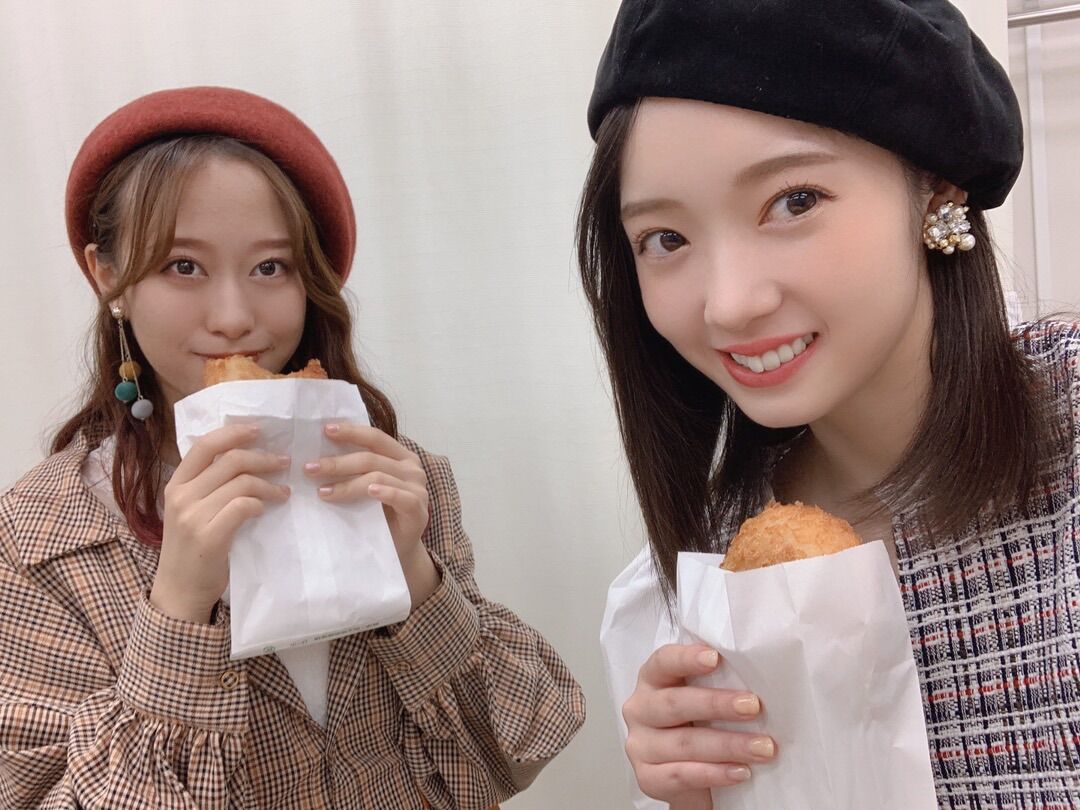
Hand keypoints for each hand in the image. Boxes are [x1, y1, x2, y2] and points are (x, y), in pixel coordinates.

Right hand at [152, 424, 290, 623]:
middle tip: (284, 462)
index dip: (234, 433)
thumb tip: (244, 457)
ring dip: (269, 484)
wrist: (178, 591)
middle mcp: (181, 496)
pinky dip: (259, 503)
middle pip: (230, 460)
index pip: (204, 445)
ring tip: (283, 491)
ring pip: (241, 482)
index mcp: (176, 485)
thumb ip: (208, 486)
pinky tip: (265, 509)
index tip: (259, 430)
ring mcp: (193, 516)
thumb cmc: (191, 549)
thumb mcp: (190, 510)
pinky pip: (243, 506)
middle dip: (263, 458)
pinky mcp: (209, 536)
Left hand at [303, 423, 438, 608]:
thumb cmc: (379, 515)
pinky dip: (385, 492)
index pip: (375, 437)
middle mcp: (412, 468)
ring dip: (347, 483)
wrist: (397, 549)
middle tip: (310, 469)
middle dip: (337, 462)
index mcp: (401, 456)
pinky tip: (369, 492)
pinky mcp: (418, 509)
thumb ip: (356, 470)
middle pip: (371, 458)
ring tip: (322, 492)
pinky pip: (400, 497)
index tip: (325, 431)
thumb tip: (318, 455)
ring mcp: (418, 488)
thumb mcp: (366, 487)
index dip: (351, 432)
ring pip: (378, 476)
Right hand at [623, 644, 775, 805]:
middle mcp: (640, 709)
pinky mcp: (648, 778)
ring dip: (728, 745)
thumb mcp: (705, 700)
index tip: (714, 657)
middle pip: (674, 703)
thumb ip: (718, 683)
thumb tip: (760, 672)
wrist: (692, 777)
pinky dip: (714, 773)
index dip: (686, 658)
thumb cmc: (701, 726)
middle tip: (752, 706)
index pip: (663, 662)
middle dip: (716, 704)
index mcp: (652, 680)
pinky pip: (682, 775)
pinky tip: (740, 771)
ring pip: (684, 743)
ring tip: (762, 747)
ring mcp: (641, 746)